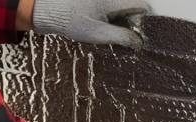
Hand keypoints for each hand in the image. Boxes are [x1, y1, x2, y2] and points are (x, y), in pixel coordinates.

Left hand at [31, 0, 149, 46]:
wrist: (49, 11)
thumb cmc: (72, 21)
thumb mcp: (100, 34)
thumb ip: (123, 37)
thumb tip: (139, 42)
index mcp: (116, 0)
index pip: (143, 6)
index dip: (146, 21)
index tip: (141, 34)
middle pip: (134, 6)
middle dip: (133, 21)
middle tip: (125, 36)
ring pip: (123, 7)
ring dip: (122, 20)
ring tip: (109, 31)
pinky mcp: (98, 0)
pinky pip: (112, 7)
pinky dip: (112, 17)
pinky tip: (102, 25)